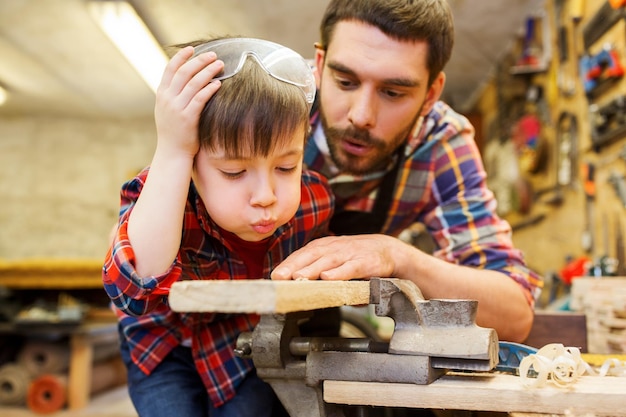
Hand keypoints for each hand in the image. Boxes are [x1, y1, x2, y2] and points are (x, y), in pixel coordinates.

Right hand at [154, 46, 223, 157]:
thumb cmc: (173, 131)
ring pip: (193, 83)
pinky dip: (209, 89)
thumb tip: (183, 78)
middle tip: (213, 55)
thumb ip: (172, 94)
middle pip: (184, 72)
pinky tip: (218, 83)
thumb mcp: (166, 110)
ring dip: (208, 71)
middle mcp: (168, 99)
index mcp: (162, 94)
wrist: (172, 153)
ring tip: (219, 64)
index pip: (170, 69)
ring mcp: (177, 108)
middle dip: (199, 61)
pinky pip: (200, 99)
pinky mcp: (188, 118)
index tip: (192, 48)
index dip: (181, 57)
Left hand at [271, 234, 401, 280]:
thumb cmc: (357, 257)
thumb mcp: (335, 261)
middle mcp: (334, 247)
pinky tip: (328, 278)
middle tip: (279, 277)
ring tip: (298, 278)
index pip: (302, 254)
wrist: (388, 250)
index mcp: (325, 247)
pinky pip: (350, 267)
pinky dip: (339, 272)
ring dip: (311, 269)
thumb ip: (319, 273)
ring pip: (327, 260)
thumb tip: (298, 289)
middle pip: (311, 255)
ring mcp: (350, 253)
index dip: (288, 264)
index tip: (274, 276)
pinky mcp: (366, 261)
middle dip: (294, 266)